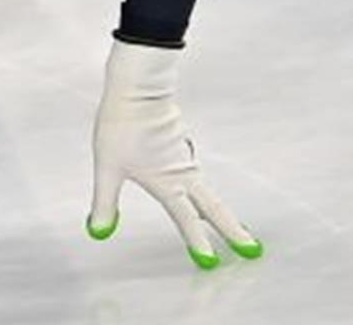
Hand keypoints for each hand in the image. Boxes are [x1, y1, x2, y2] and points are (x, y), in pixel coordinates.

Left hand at [85, 39, 258, 269]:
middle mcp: (184, 172)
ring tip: (227, 226)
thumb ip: (104, 202)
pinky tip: (190, 184)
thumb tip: (98, 231)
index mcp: (169, 182)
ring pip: (205, 189)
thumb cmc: (122, 126)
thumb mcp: (108, 169)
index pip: (188, 220)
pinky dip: (199, 187)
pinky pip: (192, 171)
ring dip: (217, 211)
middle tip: (254, 251)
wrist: (137, 86)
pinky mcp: (178, 140)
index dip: (198, 244)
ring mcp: (184, 156)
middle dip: (234, 231)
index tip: (212, 265)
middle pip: (215, 208)